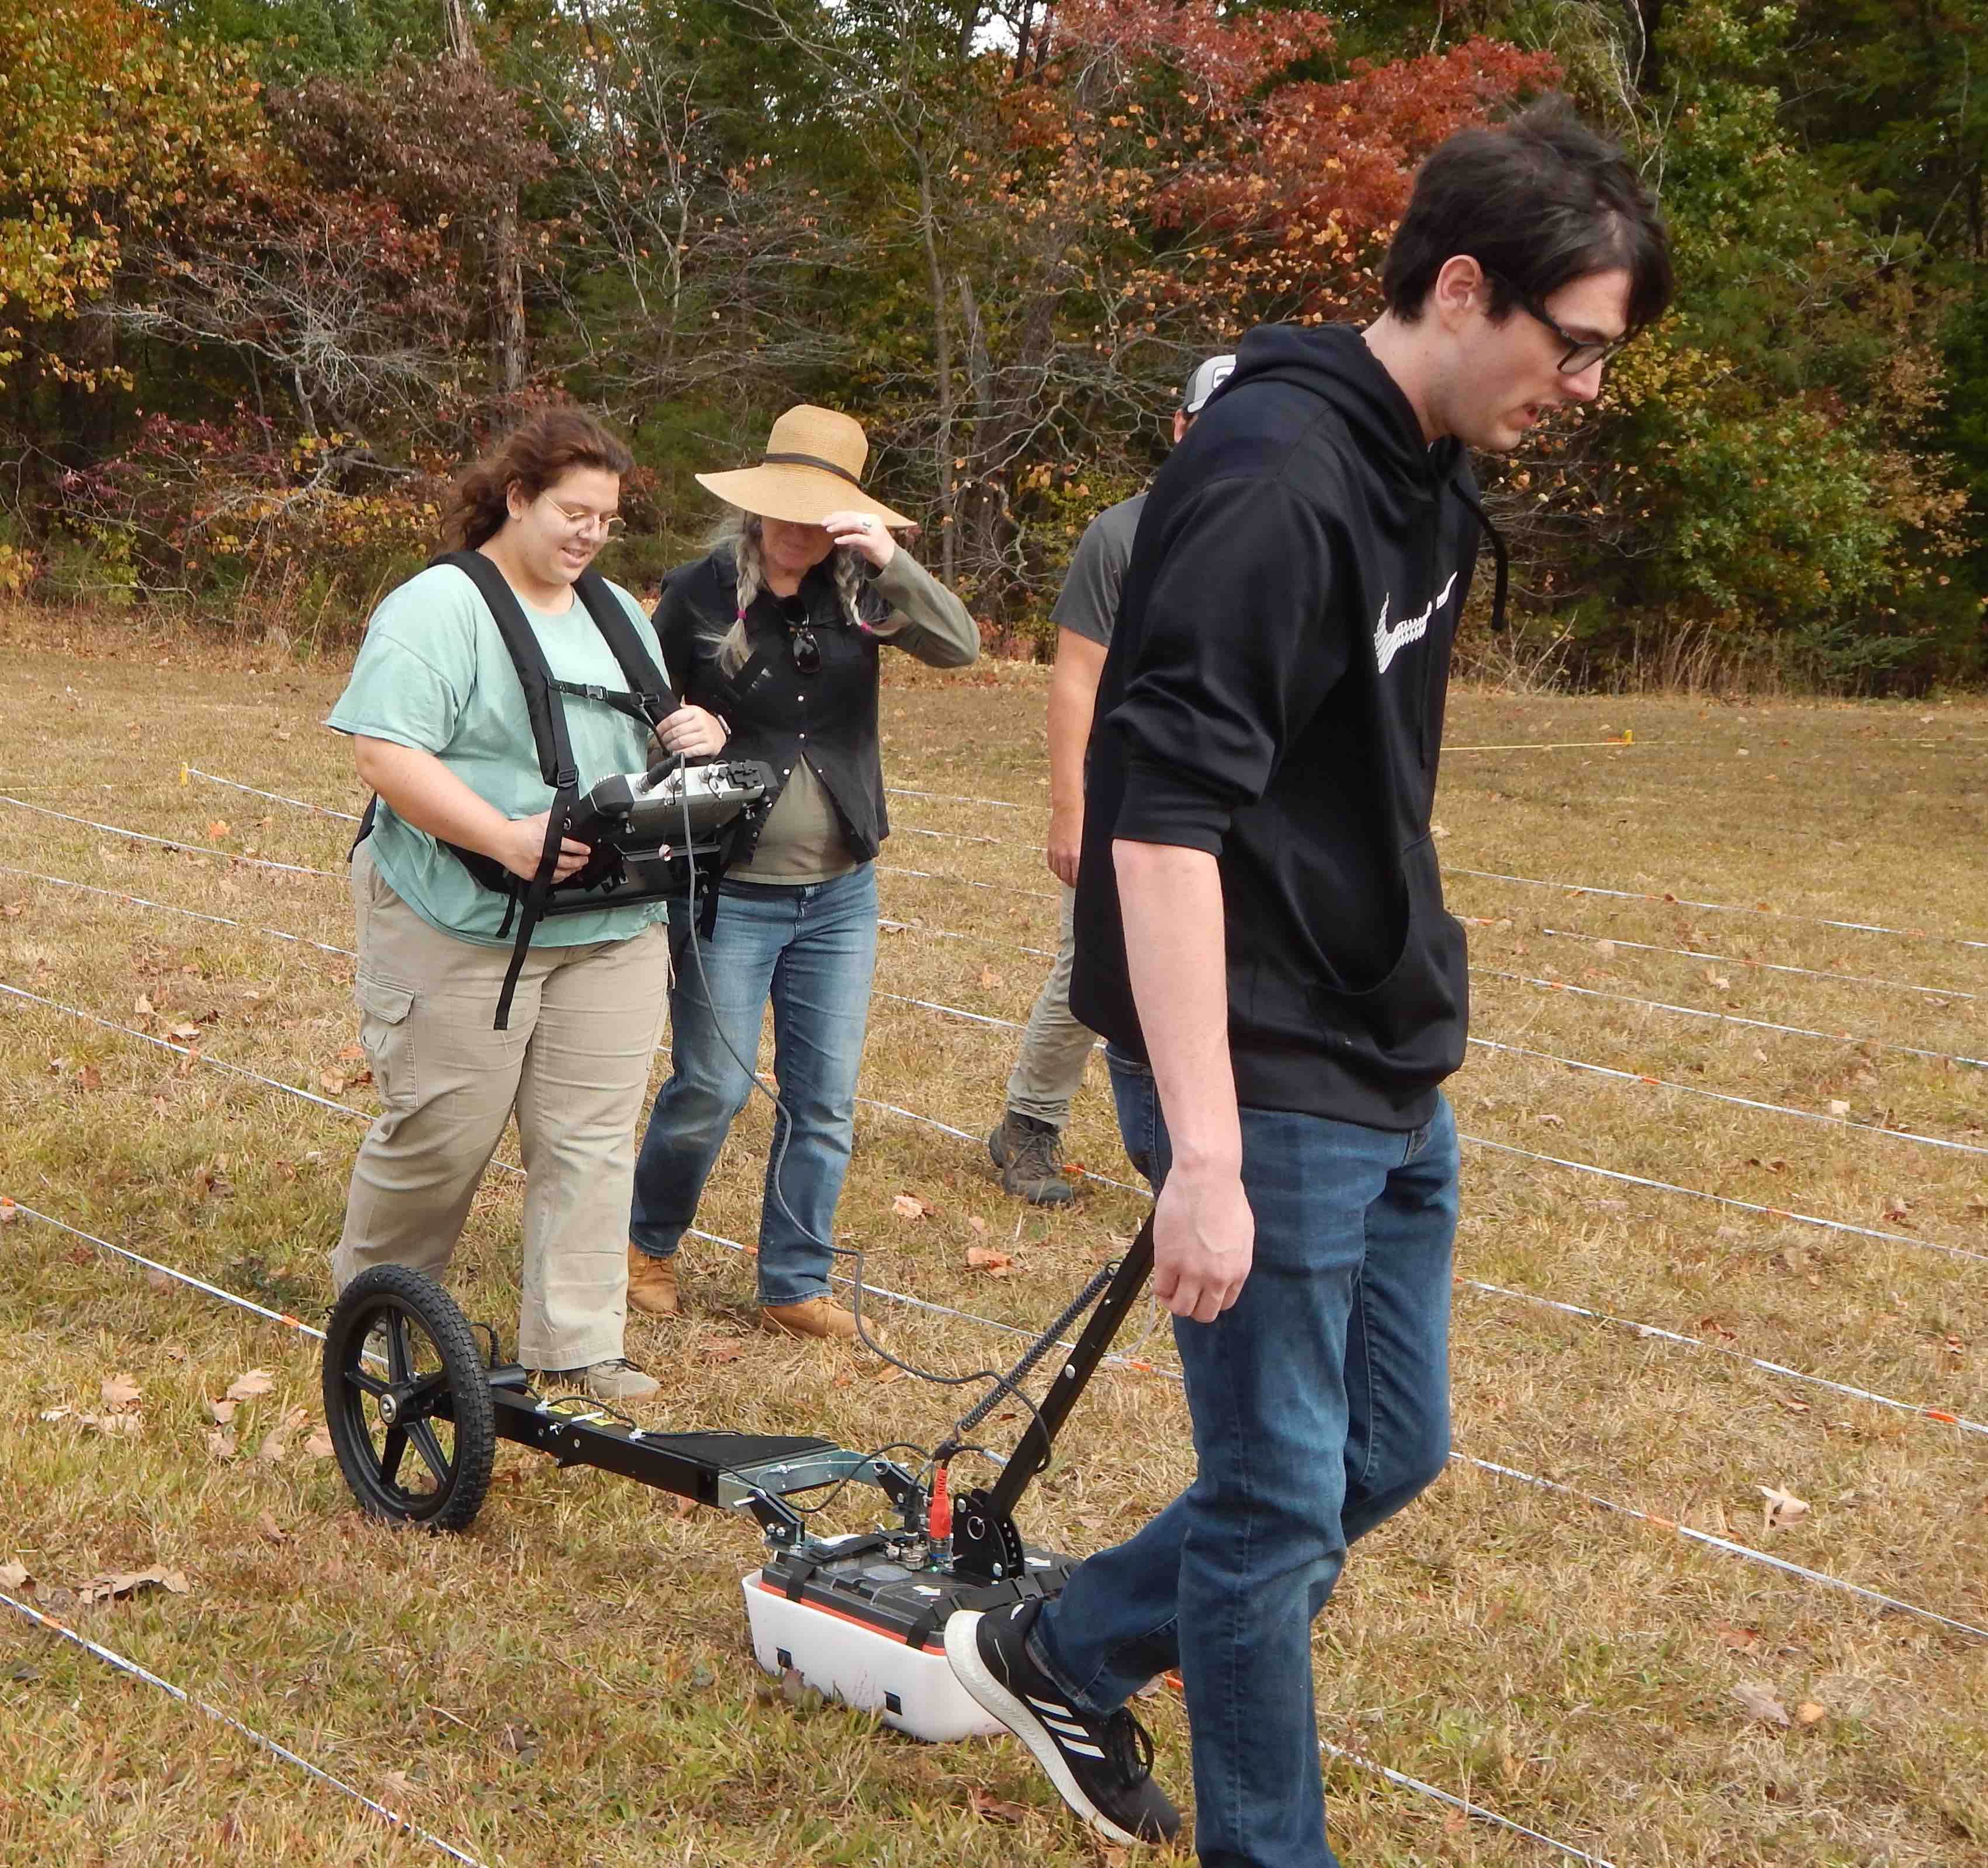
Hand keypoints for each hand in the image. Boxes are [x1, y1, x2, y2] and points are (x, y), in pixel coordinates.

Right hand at [494, 812, 593, 883]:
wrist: (501, 841)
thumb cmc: (520, 830)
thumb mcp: (540, 819)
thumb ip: (555, 816)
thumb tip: (568, 810)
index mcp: (548, 840)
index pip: (571, 847)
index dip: (581, 849)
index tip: (587, 850)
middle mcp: (545, 855)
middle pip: (569, 863)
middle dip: (580, 862)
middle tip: (584, 860)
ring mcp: (538, 867)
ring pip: (562, 874)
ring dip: (572, 871)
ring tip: (577, 867)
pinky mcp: (532, 875)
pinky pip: (550, 879)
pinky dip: (559, 878)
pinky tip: (564, 874)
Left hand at [651, 704, 727, 760]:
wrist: (720, 732)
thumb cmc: (704, 723)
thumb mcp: (693, 711)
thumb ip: (679, 711)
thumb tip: (661, 714)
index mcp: (694, 711)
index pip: (673, 719)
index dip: (662, 727)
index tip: (658, 731)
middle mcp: (701, 722)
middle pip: (676, 732)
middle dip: (665, 739)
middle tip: (662, 741)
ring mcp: (705, 735)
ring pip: (682, 742)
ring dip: (672, 746)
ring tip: (668, 747)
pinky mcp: (709, 746)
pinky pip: (692, 751)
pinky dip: (682, 753)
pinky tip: (677, 753)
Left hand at [823, 508, 895, 571]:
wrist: (892, 560)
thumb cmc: (877, 548)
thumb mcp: (863, 537)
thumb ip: (852, 531)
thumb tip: (838, 528)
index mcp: (870, 518)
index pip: (851, 514)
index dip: (838, 515)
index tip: (826, 518)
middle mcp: (873, 521)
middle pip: (851, 517)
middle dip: (835, 519)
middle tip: (823, 523)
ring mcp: (874, 531)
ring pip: (853, 524)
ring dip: (839, 526)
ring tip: (828, 529)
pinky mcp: (873, 542)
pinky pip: (857, 538)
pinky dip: (846, 538)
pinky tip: (837, 541)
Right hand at [1046, 802, 1082, 887]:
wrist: (1068, 809)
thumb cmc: (1082, 821)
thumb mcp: (1090, 840)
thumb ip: (1088, 856)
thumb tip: (1090, 867)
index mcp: (1077, 855)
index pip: (1078, 879)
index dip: (1081, 884)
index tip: (1084, 885)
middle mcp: (1065, 856)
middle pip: (1067, 878)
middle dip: (1073, 882)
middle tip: (1077, 883)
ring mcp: (1056, 852)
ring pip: (1058, 873)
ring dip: (1064, 876)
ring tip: (1069, 875)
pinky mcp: (1050, 848)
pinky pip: (1051, 865)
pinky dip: (1056, 868)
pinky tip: (1061, 867)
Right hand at [1151, 1165, 1253, 1321]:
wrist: (1207, 1178)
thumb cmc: (1226, 1196)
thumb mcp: (1242, 1233)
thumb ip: (1232, 1257)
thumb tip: (1220, 1267)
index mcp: (1238, 1270)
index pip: (1224, 1304)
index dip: (1209, 1298)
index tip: (1200, 1289)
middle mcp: (1217, 1278)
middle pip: (1204, 1313)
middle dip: (1193, 1307)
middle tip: (1182, 1291)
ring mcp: (1192, 1271)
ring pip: (1180, 1308)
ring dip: (1173, 1301)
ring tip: (1169, 1287)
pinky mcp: (1168, 1261)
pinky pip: (1161, 1290)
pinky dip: (1159, 1289)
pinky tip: (1159, 1278)